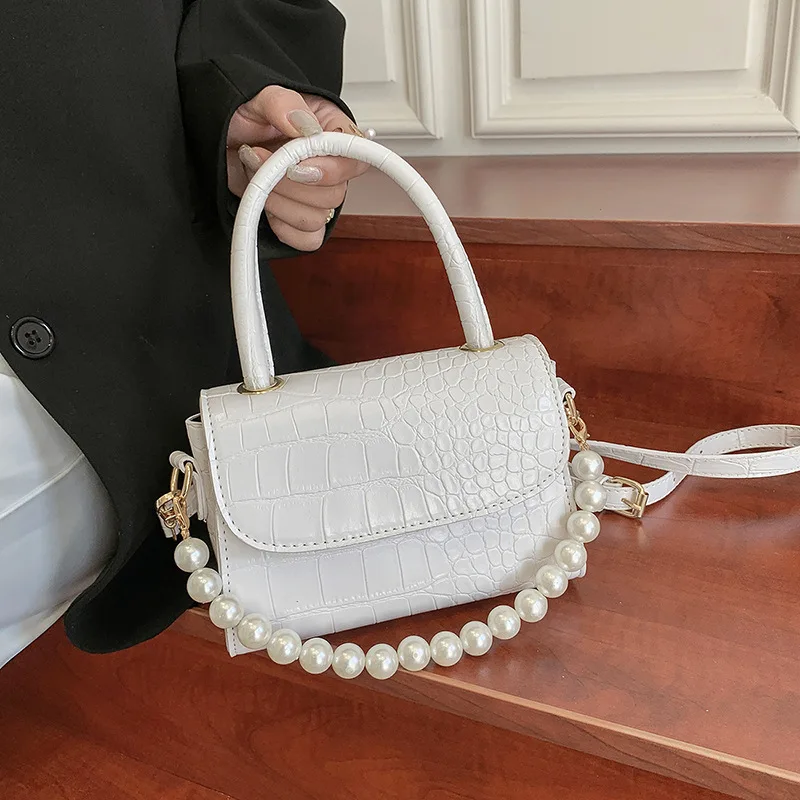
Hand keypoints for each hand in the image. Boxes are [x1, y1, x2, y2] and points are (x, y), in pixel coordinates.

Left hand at [226, 86, 368, 250]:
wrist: (220, 139)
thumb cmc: (243, 116)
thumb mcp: (258, 95)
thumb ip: (282, 103)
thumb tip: (304, 125)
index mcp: (330, 132)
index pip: (354, 159)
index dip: (331, 170)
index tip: (296, 165)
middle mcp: (328, 168)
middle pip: (334, 195)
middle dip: (288, 183)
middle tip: (258, 159)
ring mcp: (315, 198)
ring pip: (316, 218)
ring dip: (278, 201)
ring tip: (255, 176)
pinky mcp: (299, 221)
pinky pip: (307, 239)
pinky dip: (283, 227)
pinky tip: (266, 206)